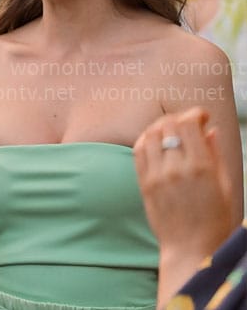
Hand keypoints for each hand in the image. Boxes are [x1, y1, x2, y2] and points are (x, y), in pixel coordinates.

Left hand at [133, 107, 233, 257]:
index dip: (195, 113)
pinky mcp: (144, 184)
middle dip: (179, 117)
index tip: (202, 116)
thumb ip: (216, 154)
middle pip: (168, 124)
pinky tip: (155, 142)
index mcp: (200, 167)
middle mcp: (175, 168)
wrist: (190, 250)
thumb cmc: (214, 221)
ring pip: (150, 134)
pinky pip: (138, 150)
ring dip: (161, 126)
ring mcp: (156, 176)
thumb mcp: (225, 186)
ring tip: (171, 131)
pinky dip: (146, 139)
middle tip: (187, 123)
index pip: (188, 123)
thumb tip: (210, 130)